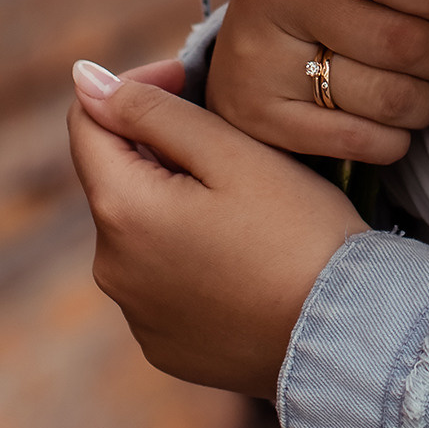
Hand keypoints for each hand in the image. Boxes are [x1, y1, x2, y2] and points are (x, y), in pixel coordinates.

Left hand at [68, 60, 360, 393]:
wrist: (343, 334)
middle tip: (234, 143)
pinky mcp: (165, 346)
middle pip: (116, 178)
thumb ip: (152, 112)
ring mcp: (137, 315)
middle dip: (161, 148)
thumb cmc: (296, 231)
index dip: (134, 87)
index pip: (87, 122)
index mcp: (121, 213)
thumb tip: (85, 81)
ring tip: (246, 204)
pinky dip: (188, 256)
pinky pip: (160, 280)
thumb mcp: (230, 152)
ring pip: (140, 230)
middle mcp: (111, 270)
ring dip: (176, 203)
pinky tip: (243, 256)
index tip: (189, 81)